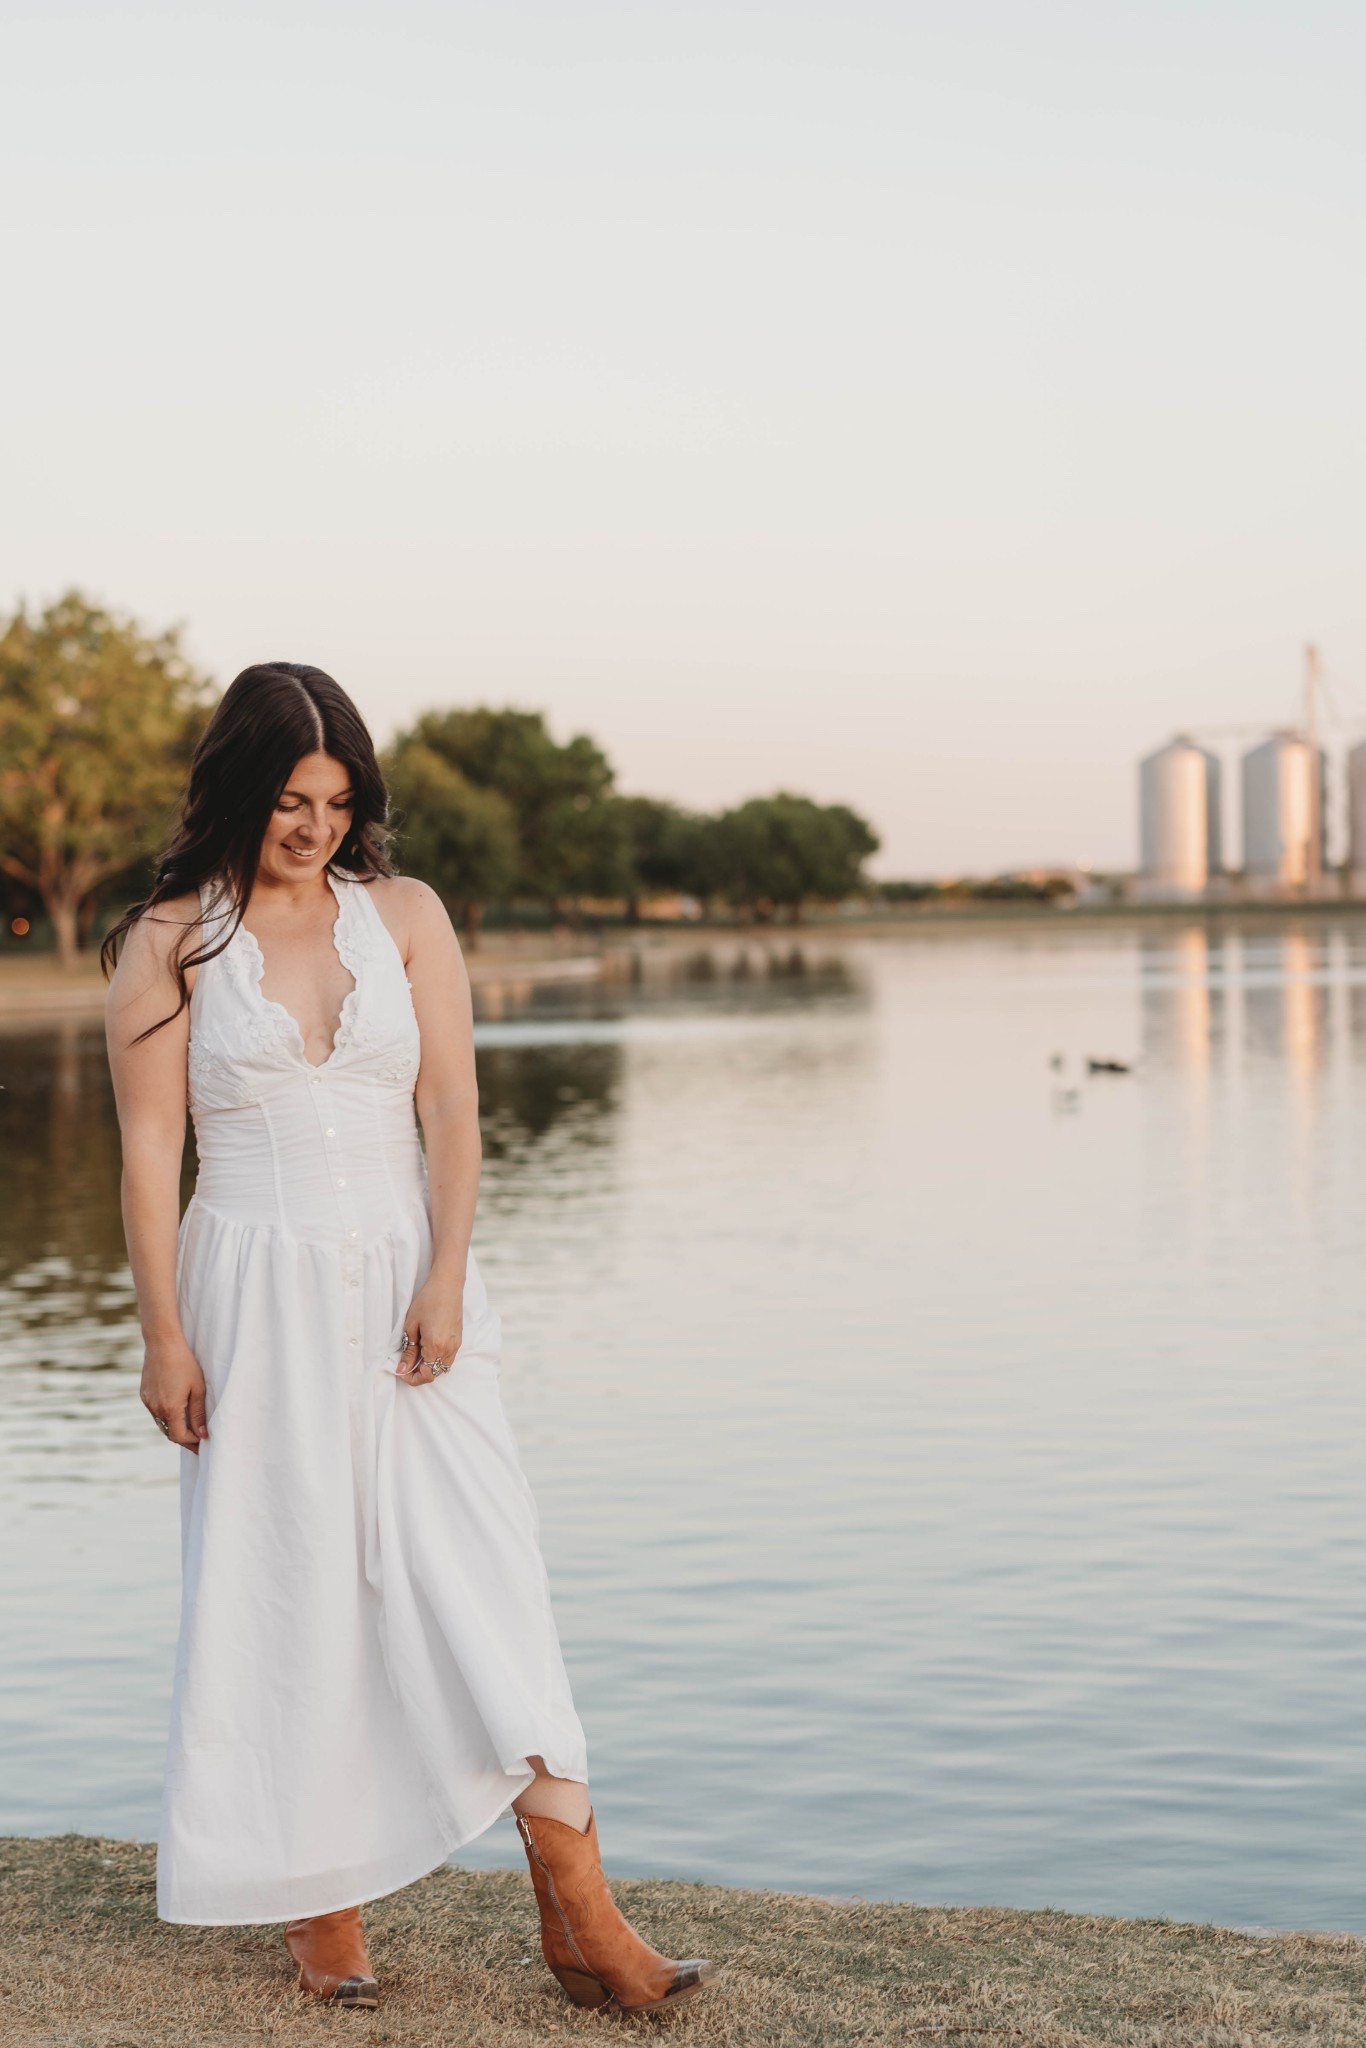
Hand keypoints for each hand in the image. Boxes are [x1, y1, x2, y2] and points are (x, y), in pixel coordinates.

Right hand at [141, 1333, 208, 1450]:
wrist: (162, 1343)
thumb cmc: (185, 1363)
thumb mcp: (198, 1389)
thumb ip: (199, 1414)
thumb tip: (202, 1435)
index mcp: (170, 1409)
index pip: (180, 1437)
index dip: (192, 1443)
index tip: (203, 1444)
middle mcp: (156, 1408)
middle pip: (170, 1433)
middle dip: (185, 1439)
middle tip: (198, 1442)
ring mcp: (148, 1402)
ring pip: (162, 1424)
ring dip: (175, 1428)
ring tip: (190, 1429)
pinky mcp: (144, 1395)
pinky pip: (155, 1413)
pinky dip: (166, 1417)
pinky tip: (176, 1413)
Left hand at [397, 1274, 462, 1386]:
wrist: (447, 1285)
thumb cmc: (427, 1301)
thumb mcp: (411, 1326)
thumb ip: (408, 1351)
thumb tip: (402, 1369)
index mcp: (436, 1347)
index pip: (426, 1376)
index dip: (411, 1378)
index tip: (400, 1371)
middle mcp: (449, 1349)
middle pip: (434, 1374)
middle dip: (419, 1374)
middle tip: (405, 1363)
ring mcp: (456, 1345)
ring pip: (442, 1367)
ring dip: (429, 1367)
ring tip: (415, 1355)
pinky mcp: (458, 1339)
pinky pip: (448, 1358)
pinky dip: (437, 1359)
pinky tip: (427, 1348)